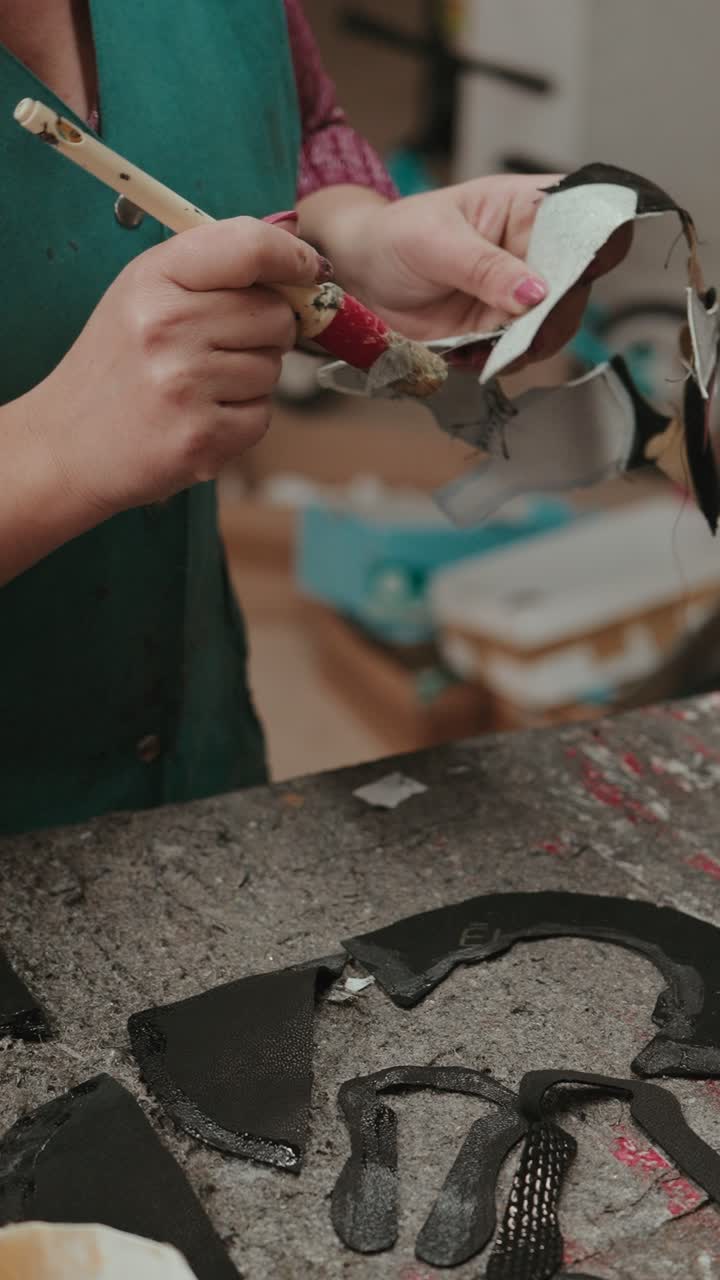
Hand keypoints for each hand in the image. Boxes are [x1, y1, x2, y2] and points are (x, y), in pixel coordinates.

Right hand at [27, 218, 323, 515]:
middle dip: (267, 330)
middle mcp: (168, 326)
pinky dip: (242, 419)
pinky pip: (263, 416)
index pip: (249, 247)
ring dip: (251, 378)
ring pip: (273, 368)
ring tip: (200, 385)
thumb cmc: (119, 363)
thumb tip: (294, 239)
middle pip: (275, 315)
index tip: (308, 270)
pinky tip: (201, 416)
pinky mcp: (201, 438)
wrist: (69, 444)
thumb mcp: (144, 292)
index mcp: (155, 278)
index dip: (293, 257)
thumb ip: (213, 264)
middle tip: (224, 345)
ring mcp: (184, 385)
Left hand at [305, 178, 631, 366]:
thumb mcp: (436, 243)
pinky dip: (500, 362)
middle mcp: (535, 251)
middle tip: (519, 330)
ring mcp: (521, 294)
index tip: (576, 277)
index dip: (598, 245)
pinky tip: (470, 355)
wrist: (363, 273)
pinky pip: (519, 353)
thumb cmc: (397, 236)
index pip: (588, 219)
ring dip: (525, 345)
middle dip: (553, 314)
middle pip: (577, 286)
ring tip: (484, 347)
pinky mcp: (502, 330)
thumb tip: (534, 294)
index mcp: (529, 208)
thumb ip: (485, 268)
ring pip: (553, 327)